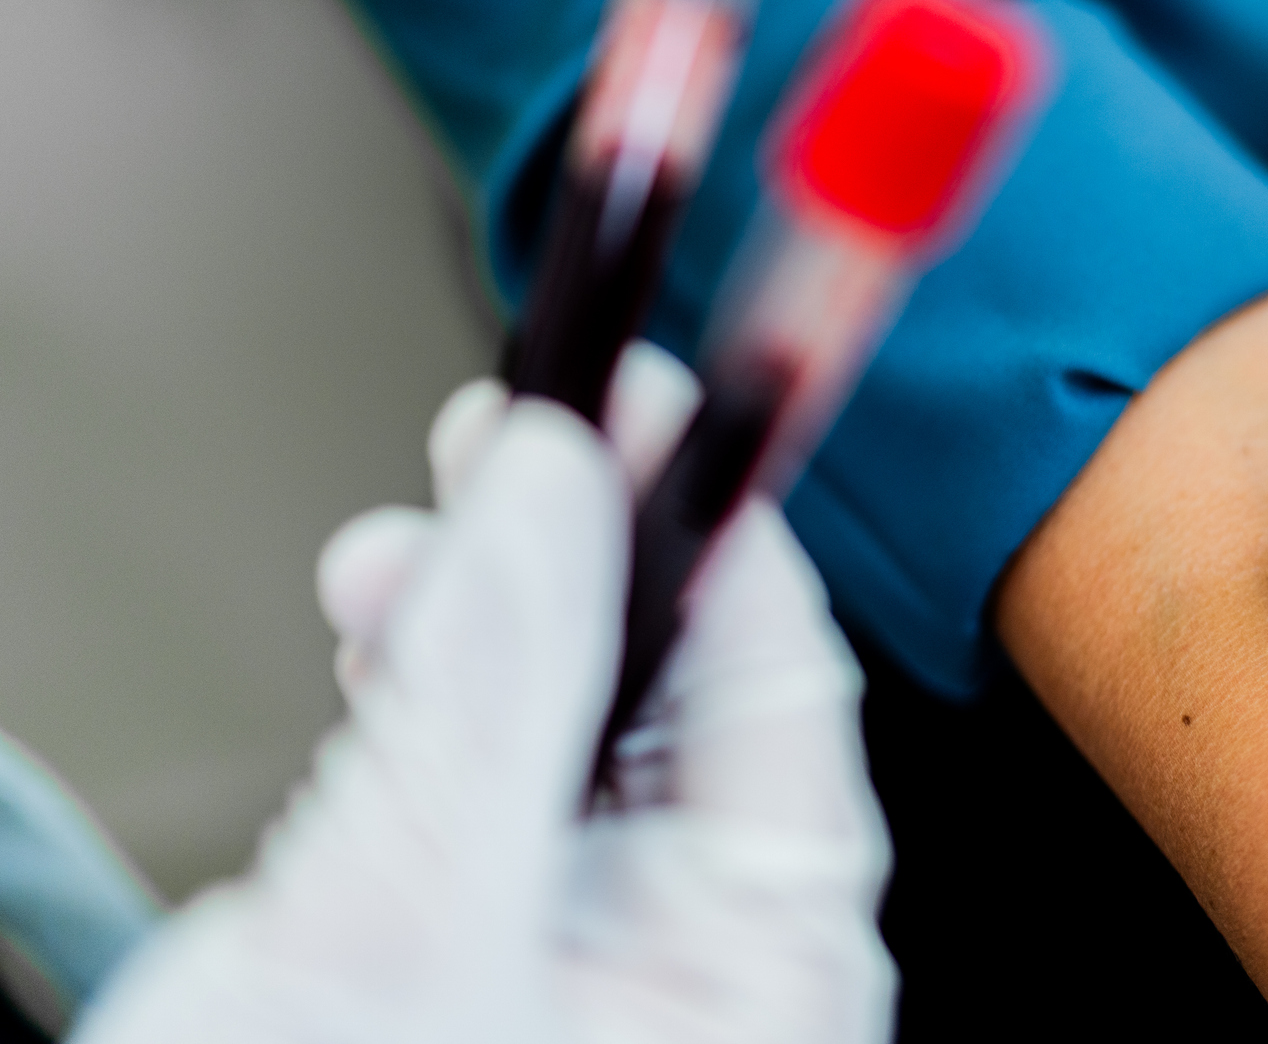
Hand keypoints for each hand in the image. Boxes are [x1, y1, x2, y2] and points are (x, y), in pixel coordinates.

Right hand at [73, 343, 896, 1043]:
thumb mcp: (412, 927)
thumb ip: (489, 697)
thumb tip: (552, 490)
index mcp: (765, 969)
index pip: (784, 692)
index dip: (712, 520)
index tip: (644, 398)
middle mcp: (700, 955)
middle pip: (680, 689)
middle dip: (578, 557)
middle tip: (506, 441)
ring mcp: (594, 949)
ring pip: (574, 721)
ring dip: (483, 619)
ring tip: (393, 569)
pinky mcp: (489, 941)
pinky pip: (494, 783)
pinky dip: (432, 704)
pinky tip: (382, 648)